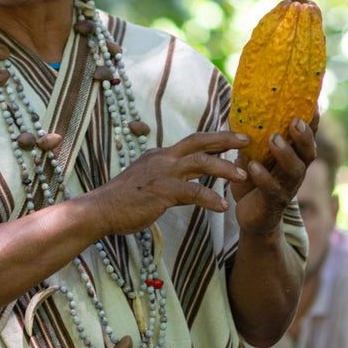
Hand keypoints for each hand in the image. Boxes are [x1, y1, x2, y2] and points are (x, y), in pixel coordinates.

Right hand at [87, 131, 251, 235]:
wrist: (100, 210)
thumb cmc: (123, 201)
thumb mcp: (149, 183)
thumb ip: (171, 181)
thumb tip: (190, 188)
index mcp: (160, 155)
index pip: (192, 142)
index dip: (214, 139)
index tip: (234, 138)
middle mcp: (163, 158)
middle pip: (200, 142)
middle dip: (225, 139)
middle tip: (247, 140)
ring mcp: (162, 173)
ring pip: (201, 163)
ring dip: (224, 168)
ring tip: (242, 175)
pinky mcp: (161, 191)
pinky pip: (193, 192)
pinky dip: (210, 198)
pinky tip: (222, 206)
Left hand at [230, 116, 317, 240]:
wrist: (253, 218)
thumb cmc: (255, 181)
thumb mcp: (254, 156)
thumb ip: (252, 139)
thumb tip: (242, 110)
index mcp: (294, 157)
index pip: (307, 137)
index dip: (312, 122)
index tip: (313, 103)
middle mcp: (296, 171)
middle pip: (308, 152)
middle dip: (304, 136)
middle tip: (295, 121)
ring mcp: (287, 188)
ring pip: (293, 171)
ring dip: (285, 154)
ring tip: (274, 140)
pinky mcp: (273, 203)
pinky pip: (271, 189)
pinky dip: (263, 177)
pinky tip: (252, 166)